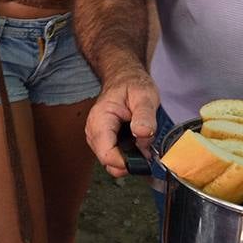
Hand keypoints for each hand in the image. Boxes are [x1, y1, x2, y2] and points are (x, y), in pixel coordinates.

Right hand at [85, 64, 159, 178]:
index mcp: (100, 120)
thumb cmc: (132, 85)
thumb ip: (145, 116)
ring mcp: (98, 139)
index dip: (127, 162)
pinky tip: (138, 144)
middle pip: (109, 162)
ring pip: (113, 163)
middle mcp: (94, 132)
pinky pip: (116, 158)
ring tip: (143, 142)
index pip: (106, 154)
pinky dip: (130, 156)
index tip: (146, 158)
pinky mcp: (105, 142)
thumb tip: (143, 134)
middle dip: (131, 161)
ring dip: (131, 159)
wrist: (124, 78)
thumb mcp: (144, 96)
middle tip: (148, 148)